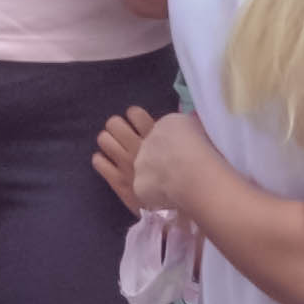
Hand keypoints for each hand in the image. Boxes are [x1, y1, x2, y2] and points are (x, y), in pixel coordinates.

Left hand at [92, 105, 218, 214]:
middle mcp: (138, 143)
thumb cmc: (204, 164)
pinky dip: (101, 161)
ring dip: (108, 142)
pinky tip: (106, 162)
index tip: (139, 124)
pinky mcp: (119, 181)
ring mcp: (127, 162)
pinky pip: (99, 163)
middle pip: (114, 123)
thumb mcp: (201, 137)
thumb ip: (189, 127)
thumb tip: (190, 119)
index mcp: (157, 130)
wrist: (192, 190)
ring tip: (114, 148)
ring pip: (104, 140)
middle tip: (123, 135)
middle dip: (117, 127)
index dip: (135, 117)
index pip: (134, 113)